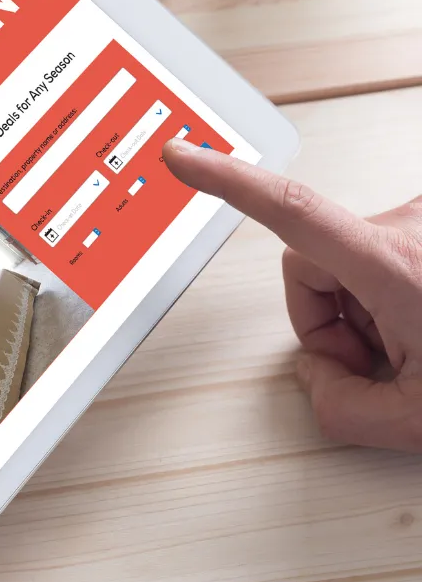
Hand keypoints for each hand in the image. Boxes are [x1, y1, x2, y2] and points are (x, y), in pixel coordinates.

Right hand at [163, 138, 421, 452]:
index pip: (288, 211)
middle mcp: (411, 228)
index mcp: (397, 266)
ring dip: (365, 312)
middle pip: (309, 262)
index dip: (226, 182)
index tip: (184, 158)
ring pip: (346, 262)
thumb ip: (337, 410)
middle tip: (377, 364)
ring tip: (416, 348)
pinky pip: (379, 256)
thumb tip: (316, 378)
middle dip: (326, 320)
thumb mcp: (418, 422)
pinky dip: (391, 298)